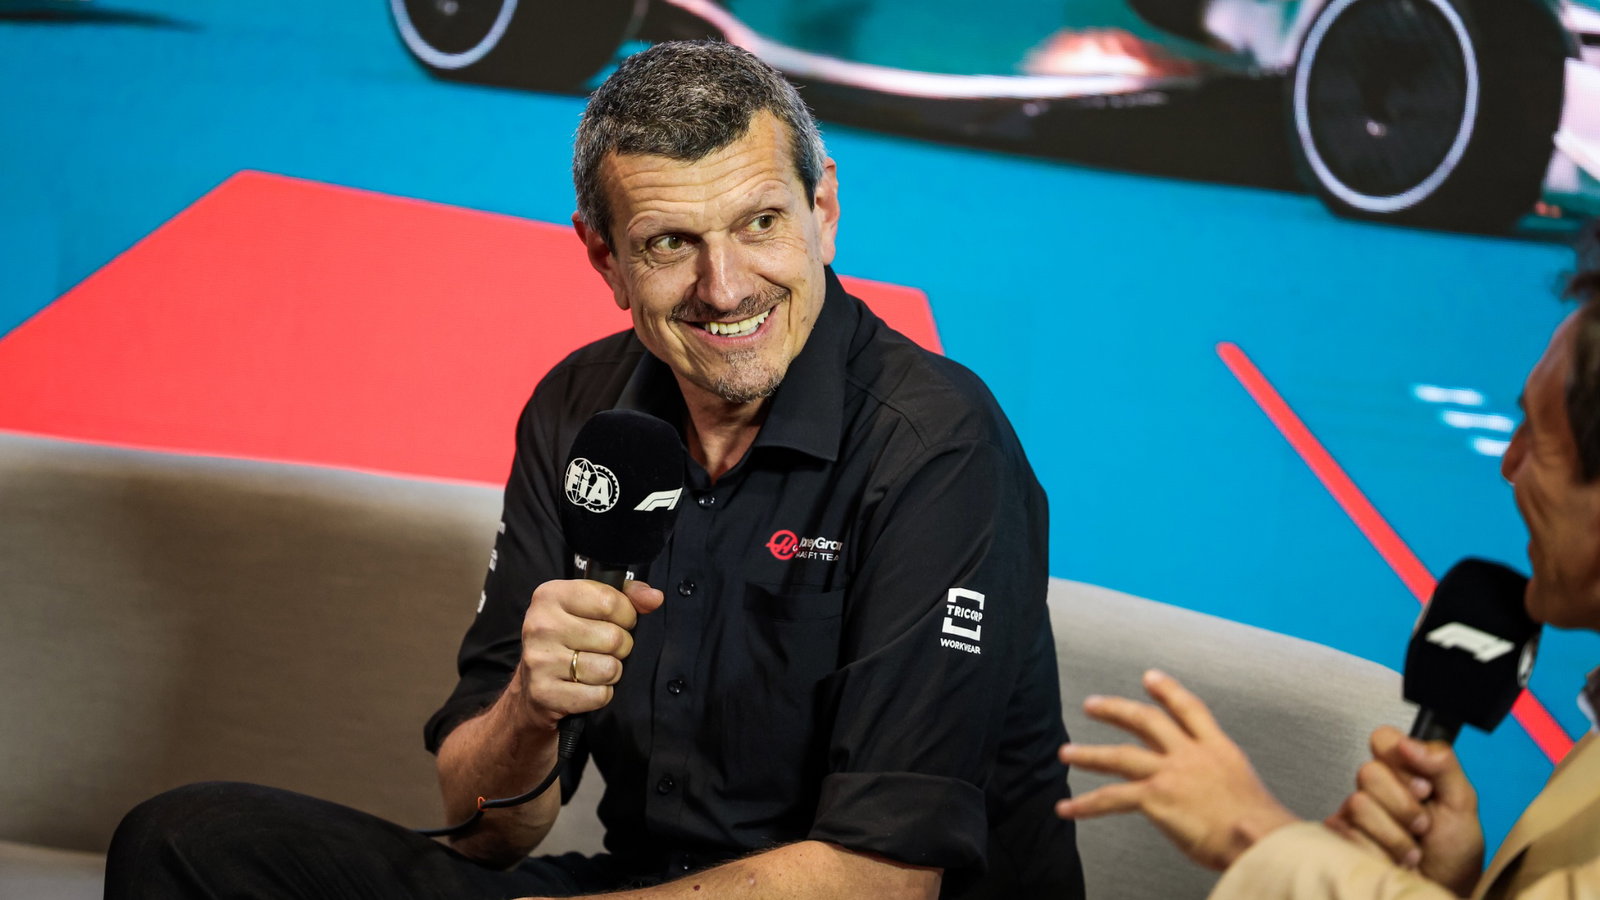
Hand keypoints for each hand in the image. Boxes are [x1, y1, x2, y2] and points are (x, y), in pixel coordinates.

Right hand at [512, 578, 663, 729]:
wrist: (531, 688)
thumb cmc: (567, 640)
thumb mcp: (589, 607)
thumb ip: (626, 595)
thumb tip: (654, 598)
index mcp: (550, 595)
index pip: (610, 601)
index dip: (626, 615)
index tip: (619, 621)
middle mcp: (540, 625)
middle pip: (613, 637)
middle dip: (620, 646)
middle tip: (604, 649)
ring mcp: (539, 660)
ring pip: (609, 668)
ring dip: (611, 672)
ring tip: (594, 668)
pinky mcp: (544, 693)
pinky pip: (599, 696)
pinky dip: (600, 695)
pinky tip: (584, 687)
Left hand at [1054, 669, 1298, 869]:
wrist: (1261, 839)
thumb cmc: (1264, 830)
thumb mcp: (1248, 794)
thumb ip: (1223, 787)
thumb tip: (1211, 799)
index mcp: (1220, 751)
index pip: (1190, 710)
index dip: (1168, 690)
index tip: (1149, 676)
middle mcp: (1193, 755)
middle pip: (1146, 721)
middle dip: (1116, 710)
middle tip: (1092, 704)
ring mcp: (1172, 772)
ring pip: (1121, 755)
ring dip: (1090, 754)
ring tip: (1066, 753)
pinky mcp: (1156, 796)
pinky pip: (1112, 798)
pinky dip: (1086, 805)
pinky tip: (1065, 809)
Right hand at [1325, 726, 1482, 895]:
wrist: (1442, 889)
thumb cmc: (1453, 851)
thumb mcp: (1462, 802)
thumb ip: (1443, 764)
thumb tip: (1410, 744)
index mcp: (1404, 770)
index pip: (1383, 739)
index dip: (1402, 764)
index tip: (1424, 788)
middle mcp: (1375, 787)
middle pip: (1369, 772)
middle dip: (1403, 806)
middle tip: (1421, 824)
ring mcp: (1354, 812)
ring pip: (1359, 805)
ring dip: (1395, 836)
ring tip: (1410, 849)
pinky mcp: (1339, 836)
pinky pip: (1349, 833)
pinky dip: (1381, 853)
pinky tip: (1391, 859)